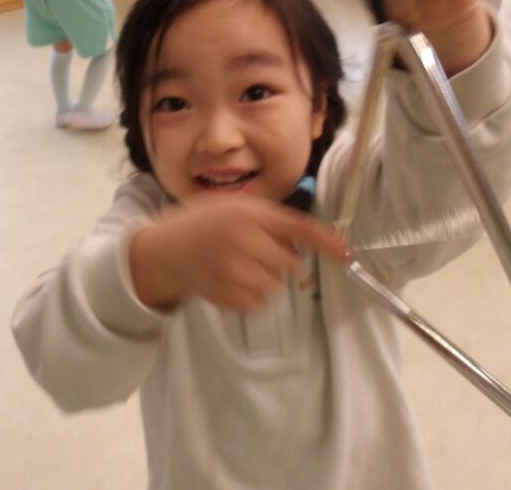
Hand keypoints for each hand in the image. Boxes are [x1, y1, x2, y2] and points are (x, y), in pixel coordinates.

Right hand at [130, 194, 350, 312]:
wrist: (163, 250)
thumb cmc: (203, 223)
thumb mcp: (234, 206)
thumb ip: (268, 220)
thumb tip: (307, 244)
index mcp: (249, 214)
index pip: (298, 228)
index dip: (327, 243)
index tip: (346, 254)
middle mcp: (244, 241)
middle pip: (292, 264)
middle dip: (284, 260)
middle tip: (262, 251)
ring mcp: (235, 272)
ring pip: (277, 286)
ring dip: (269, 279)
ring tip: (243, 266)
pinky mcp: (227, 297)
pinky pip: (259, 304)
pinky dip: (253, 296)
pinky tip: (234, 281)